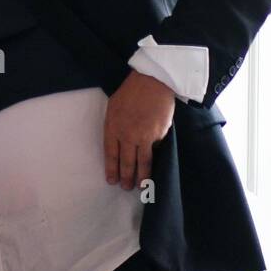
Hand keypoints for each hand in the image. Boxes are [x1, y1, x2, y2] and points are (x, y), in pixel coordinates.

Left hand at [103, 71, 176, 189]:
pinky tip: (155, 166)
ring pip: (143, 162)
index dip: (112, 169)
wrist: (152, 81)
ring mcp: (145, 136)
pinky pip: (156, 149)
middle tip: (127, 188)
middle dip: (126, 177)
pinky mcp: (160, 134)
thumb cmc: (130, 92)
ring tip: (141, 186)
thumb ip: (115, 127)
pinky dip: (156, 157)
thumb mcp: (113, 109)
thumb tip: (121, 143)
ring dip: (142, 176)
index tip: (112, 181)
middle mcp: (128, 135)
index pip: (111, 155)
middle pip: (127, 162)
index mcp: (112, 128)